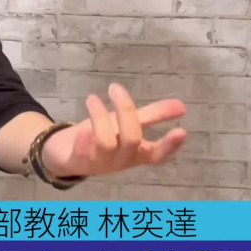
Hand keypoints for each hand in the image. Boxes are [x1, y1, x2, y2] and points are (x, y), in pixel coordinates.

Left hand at [41, 83, 186, 177]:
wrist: (67, 154)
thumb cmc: (104, 137)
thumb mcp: (128, 124)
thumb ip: (153, 115)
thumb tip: (181, 106)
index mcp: (137, 153)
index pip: (157, 155)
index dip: (170, 145)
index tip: (182, 131)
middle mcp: (121, 160)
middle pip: (132, 139)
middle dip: (126, 111)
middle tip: (116, 87)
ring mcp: (100, 162)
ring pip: (106, 142)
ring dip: (99, 116)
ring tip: (92, 98)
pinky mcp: (78, 160)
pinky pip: (82, 147)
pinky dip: (83, 132)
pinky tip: (81, 121)